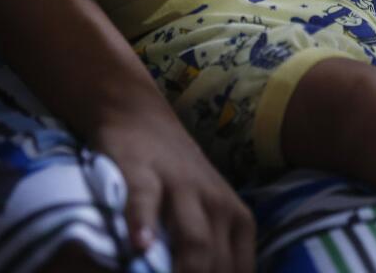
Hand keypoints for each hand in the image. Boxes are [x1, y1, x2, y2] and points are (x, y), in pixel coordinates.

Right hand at [92, 108, 254, 272]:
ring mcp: (181, 187)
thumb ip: (212, 258)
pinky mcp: (143, 172)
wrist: (140, 118)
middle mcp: (216, 205)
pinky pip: (144, 201)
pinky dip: (142, 225)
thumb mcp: (205, 217)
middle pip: (217, 265)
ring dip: (186, 272)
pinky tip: (139, 248)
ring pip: (193, 239)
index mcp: (236, 221)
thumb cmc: (177, 181)